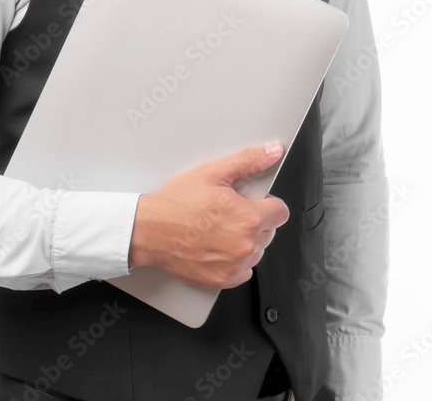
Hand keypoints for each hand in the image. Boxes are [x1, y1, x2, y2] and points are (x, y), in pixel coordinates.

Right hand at [128, 141, 288, 289]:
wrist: (150, 230)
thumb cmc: (177, 202)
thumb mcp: (212, 172)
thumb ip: (248, 160)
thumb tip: (273, 151)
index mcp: (248, 217)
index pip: (280, 212)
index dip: (266, 203)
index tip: (252, 201)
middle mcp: (245, 245)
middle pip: (268, 231)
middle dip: (254, 220)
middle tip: (227, 211)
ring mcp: (235, 266)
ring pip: (256, 251)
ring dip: (245, 240)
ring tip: (219, 228)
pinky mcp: (223, 280)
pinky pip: (243, 270)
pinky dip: (234, 259)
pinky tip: (215, 245)